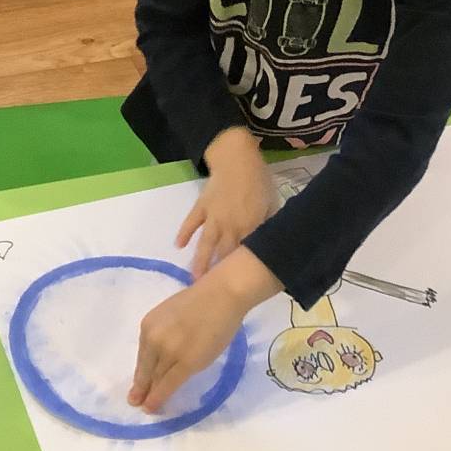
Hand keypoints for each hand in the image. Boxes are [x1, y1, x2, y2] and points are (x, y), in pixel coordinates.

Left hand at [128, 248, 280, 413]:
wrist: (222, 294)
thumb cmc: (204, 300)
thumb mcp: (172, 315)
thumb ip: (165, 333)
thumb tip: (165, 353)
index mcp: (148, 325)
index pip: (143, 354)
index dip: (141, 371)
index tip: (138, 382)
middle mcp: (153, 338)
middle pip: (144, 368)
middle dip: (140, 386)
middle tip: (134, 400)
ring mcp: (168, 352)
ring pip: (156, 378)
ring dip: (149, 394)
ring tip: (146, 406)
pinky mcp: (185, 363)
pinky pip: (168, 385)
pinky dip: (158, 398)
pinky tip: (153, 407)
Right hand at [176, 128, 276, 278]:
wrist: (237, 157)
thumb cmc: (259, 180)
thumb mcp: (272, 203)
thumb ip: (269, 224)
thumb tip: (270, 240)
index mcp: (250, 227)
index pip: (246, 255)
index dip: (242, 272)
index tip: (239, 288)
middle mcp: (230, 227)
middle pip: (223, 255)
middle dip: (218, 274)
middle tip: (212, 292)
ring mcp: (213, 217)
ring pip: (205, 245)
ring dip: (200, 263)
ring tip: (194, 280)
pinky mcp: (201, 206)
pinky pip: (191, 222)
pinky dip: (184, 233)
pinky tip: (178, 246)